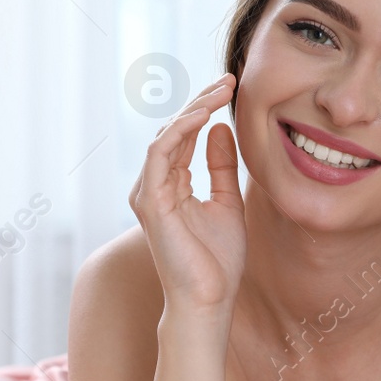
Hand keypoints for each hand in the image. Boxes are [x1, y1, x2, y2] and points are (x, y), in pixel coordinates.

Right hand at [128, 73, 244, 317]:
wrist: (209, 300)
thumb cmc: (217, 261)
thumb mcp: (227, 203)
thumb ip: (221, 167)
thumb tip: (221, 129)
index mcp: (170, 186)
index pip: (184, 136)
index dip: (205, 109)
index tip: (231, 88)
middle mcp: (154, 186)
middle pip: (173, 130)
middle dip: (200, 101)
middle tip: (228, 80)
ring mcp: (148, 193)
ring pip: (165, 136)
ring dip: (193, 109)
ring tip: (220, 92)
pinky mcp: (151, 202)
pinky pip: (160, 154)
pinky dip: (181, 131)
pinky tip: (204, 116)